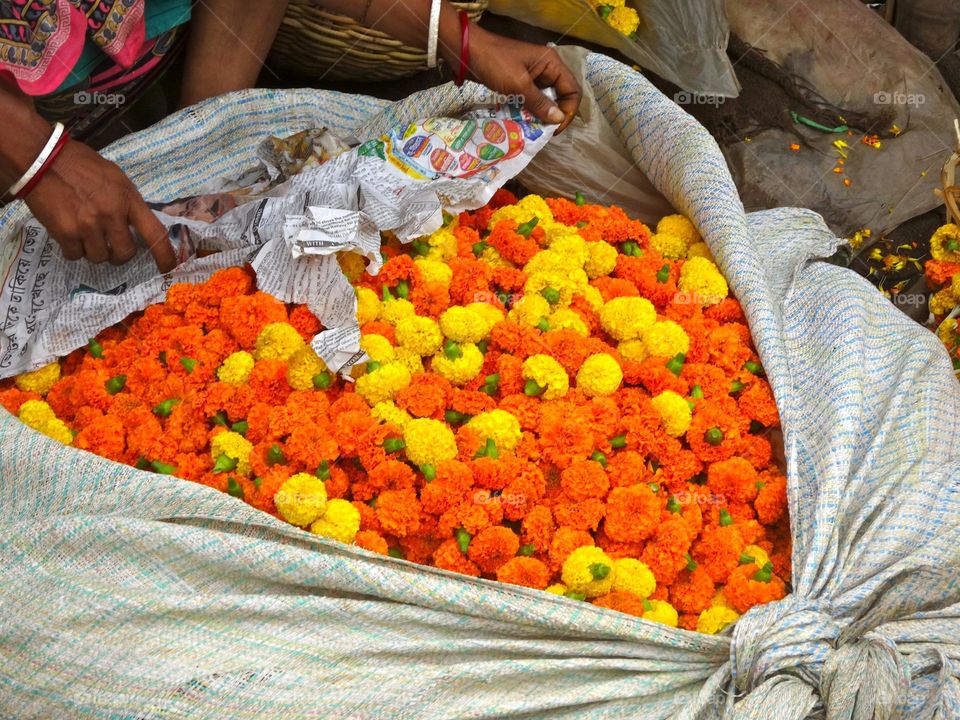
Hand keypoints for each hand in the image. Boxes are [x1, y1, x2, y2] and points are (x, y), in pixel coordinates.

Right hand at [22, 140, 176, 271]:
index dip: (164, 255)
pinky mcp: (65, 232)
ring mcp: (88, 225)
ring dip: (94, 251)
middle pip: (125, 253)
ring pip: (99, 257)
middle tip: (110, 244)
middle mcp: (111, 214)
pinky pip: (76, 255)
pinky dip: (74, 249)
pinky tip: (69, 234)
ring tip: (85, 234)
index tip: (168, 269)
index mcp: (128, 199)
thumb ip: (127, 202)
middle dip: (119, 253)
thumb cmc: (80, 164)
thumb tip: (136, 224)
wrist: (42, 158)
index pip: (154, 233)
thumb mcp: (115, 177)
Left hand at [460, 28, 581, 132]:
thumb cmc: (494, 63)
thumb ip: (539, 102)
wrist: (466, 51)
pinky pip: (531, 100)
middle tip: (543, 132)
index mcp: (551, 63)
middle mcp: (546, 69)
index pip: (572, 90)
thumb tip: (559, 119)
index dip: (568, 110)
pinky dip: (529, 111)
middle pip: (561, 96)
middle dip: (554, 114)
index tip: (555, 128)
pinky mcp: (520, 82)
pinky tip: (523, 122)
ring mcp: (533, 75)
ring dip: (541, 115)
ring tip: (533, 130)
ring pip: (545, 100)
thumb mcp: (518, 84)